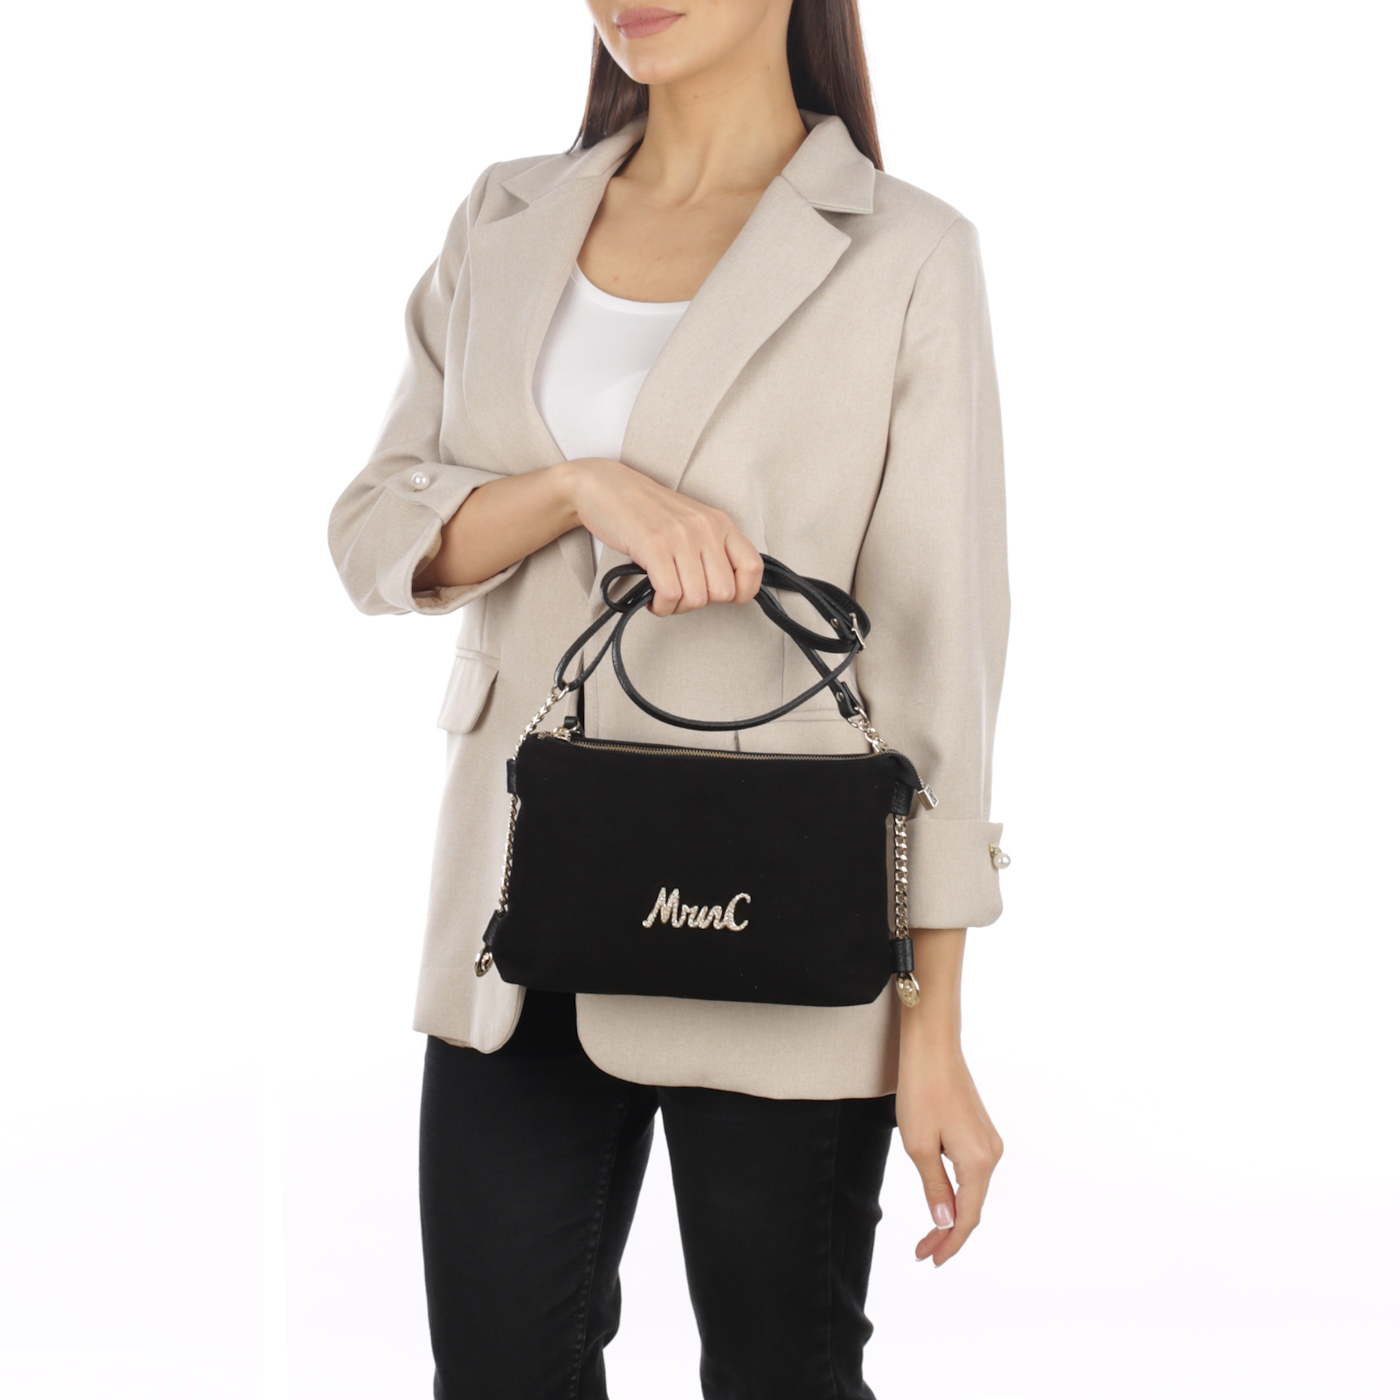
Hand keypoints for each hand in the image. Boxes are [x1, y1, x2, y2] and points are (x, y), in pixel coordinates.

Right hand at [562, 458, 763, 615]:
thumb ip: (713, 549)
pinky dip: (661, 606)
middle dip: (700, 602)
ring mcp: (681, 537)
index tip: (718, 596)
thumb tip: (728, 590)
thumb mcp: (692, 523)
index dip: (741, 592)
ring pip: (697, 598)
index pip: (752, 568)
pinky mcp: (654, 546)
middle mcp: (707, 528)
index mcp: (721, 523)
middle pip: (723, 592)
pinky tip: (652, 599)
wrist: (607, 488)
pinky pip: (670, 595)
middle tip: (681, 593)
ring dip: (677, 606)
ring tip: (663, 595)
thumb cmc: (648, 511)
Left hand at [895, 928, 1002, 1265]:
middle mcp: (991, 1154)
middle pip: (972, 1207)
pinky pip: (971, 1172)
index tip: (929, 1259)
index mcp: (978, 1162)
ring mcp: (988, 1141)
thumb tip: (947, 1222)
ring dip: (952, 1213)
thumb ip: (935, 1188)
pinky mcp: (980, 1130)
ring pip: (972, 1190)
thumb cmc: (922, 1092)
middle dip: (948, 1233)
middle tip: (923, 1251)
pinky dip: (956, 1191)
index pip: (967, 1218)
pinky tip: (940, 1199)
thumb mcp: (919, 1146)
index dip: (949, 1243)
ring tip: (928, 1233)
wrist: (933, 1047)